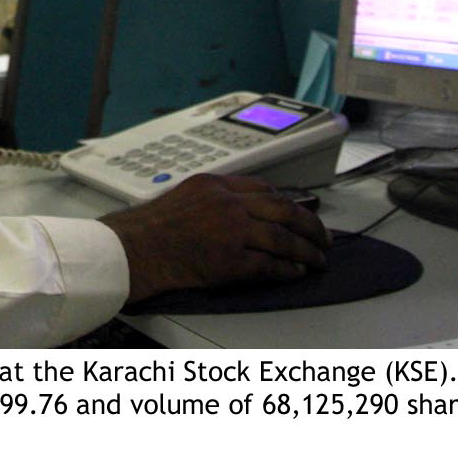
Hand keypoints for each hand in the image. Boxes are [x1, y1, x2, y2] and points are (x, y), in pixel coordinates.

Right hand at [100, 173, 329, 302]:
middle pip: (283, 210)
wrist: (133, 249)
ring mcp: (231, 231)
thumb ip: (215, 199)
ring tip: (317, 259)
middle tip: (324, 237)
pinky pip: (270, 265)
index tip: (300, 212)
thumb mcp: (184, 196)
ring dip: (306, 251)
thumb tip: (242, 212)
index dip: (289, 202)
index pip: (265, 188)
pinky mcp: (231, 260)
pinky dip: (287, 270)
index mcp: (216, 184)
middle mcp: (227, 203)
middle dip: (310, 225)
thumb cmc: (150, 228)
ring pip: (283, 239)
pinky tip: (295, 273)